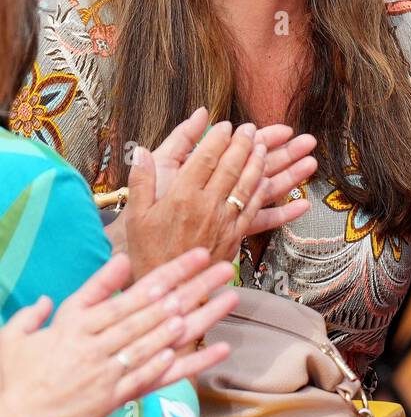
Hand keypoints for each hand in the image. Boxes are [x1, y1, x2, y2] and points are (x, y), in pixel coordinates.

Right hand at [0, 248, 237, 416]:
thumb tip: (115, 265)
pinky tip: (191, 352)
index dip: (171, 271)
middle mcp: (97, 343)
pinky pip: (146, 379)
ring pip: (156, 340)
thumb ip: (75, 296)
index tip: (198, 255)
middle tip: (222, 271)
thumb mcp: (30, 326)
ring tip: (219, 304)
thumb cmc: (19, 375)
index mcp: (79, 322)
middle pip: (154, 310)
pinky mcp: (110, 399)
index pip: (135, 290)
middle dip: (192, 288)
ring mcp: (106, 372)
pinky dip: (169, 365)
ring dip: (191, 321)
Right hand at [124, 121, 308, 279]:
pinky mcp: (235, 237)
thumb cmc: (148, 254)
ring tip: (263, 146)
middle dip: (242, 143)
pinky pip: (254, 208)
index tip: (225, 125)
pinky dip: (263, 191)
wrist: (169, 292)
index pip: (205, 157)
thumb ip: (141, 181)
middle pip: (230, 166)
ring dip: (257, 162)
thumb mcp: (136, 217)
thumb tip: (140, 152)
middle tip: (249, 128)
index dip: (217, 138)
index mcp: (181, 196)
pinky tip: (267, 180)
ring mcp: (224, 221)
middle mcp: (207, 205)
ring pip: (247, 184)